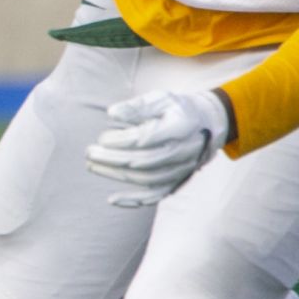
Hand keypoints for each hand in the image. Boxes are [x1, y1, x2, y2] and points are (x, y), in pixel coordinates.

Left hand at [85, 89, 230, 206]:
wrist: (209, 126)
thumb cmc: (178, 109)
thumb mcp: (161, 98)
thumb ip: (137, 106)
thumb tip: (111, 113)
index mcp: (180, 127)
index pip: (146, 138)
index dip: (122, 140)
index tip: (102, 138)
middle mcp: (183, 152)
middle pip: (143, 161)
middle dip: (112, 159)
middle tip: (89, 152)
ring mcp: (181, 170)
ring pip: (145, 179)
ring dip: (116, 175)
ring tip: (92, 165)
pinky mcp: (177, 183)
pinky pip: (155, 196)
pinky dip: (133, 200)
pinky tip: (112, 200)